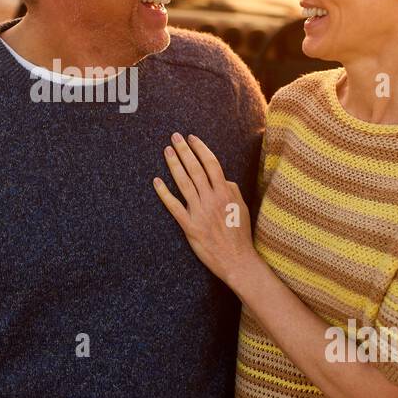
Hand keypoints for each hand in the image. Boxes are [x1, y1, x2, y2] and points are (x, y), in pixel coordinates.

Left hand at [153, 132, 256, 288]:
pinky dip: (164, 193)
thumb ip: (232, 190)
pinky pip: (174, 207)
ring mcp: (200, 212)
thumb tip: (222, 178)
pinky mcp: (190, 226)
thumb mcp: (241, 207)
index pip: (211, 164)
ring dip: (174, 165)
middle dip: (184, 150)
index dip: (200, 148)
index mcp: (225, 192)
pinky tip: (156, 181)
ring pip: (184, 183)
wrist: (237, 260)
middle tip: (174, 137)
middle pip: (195, 169)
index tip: (191, 138)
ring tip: (166, 151)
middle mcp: (212, 199)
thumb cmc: (240, 233)